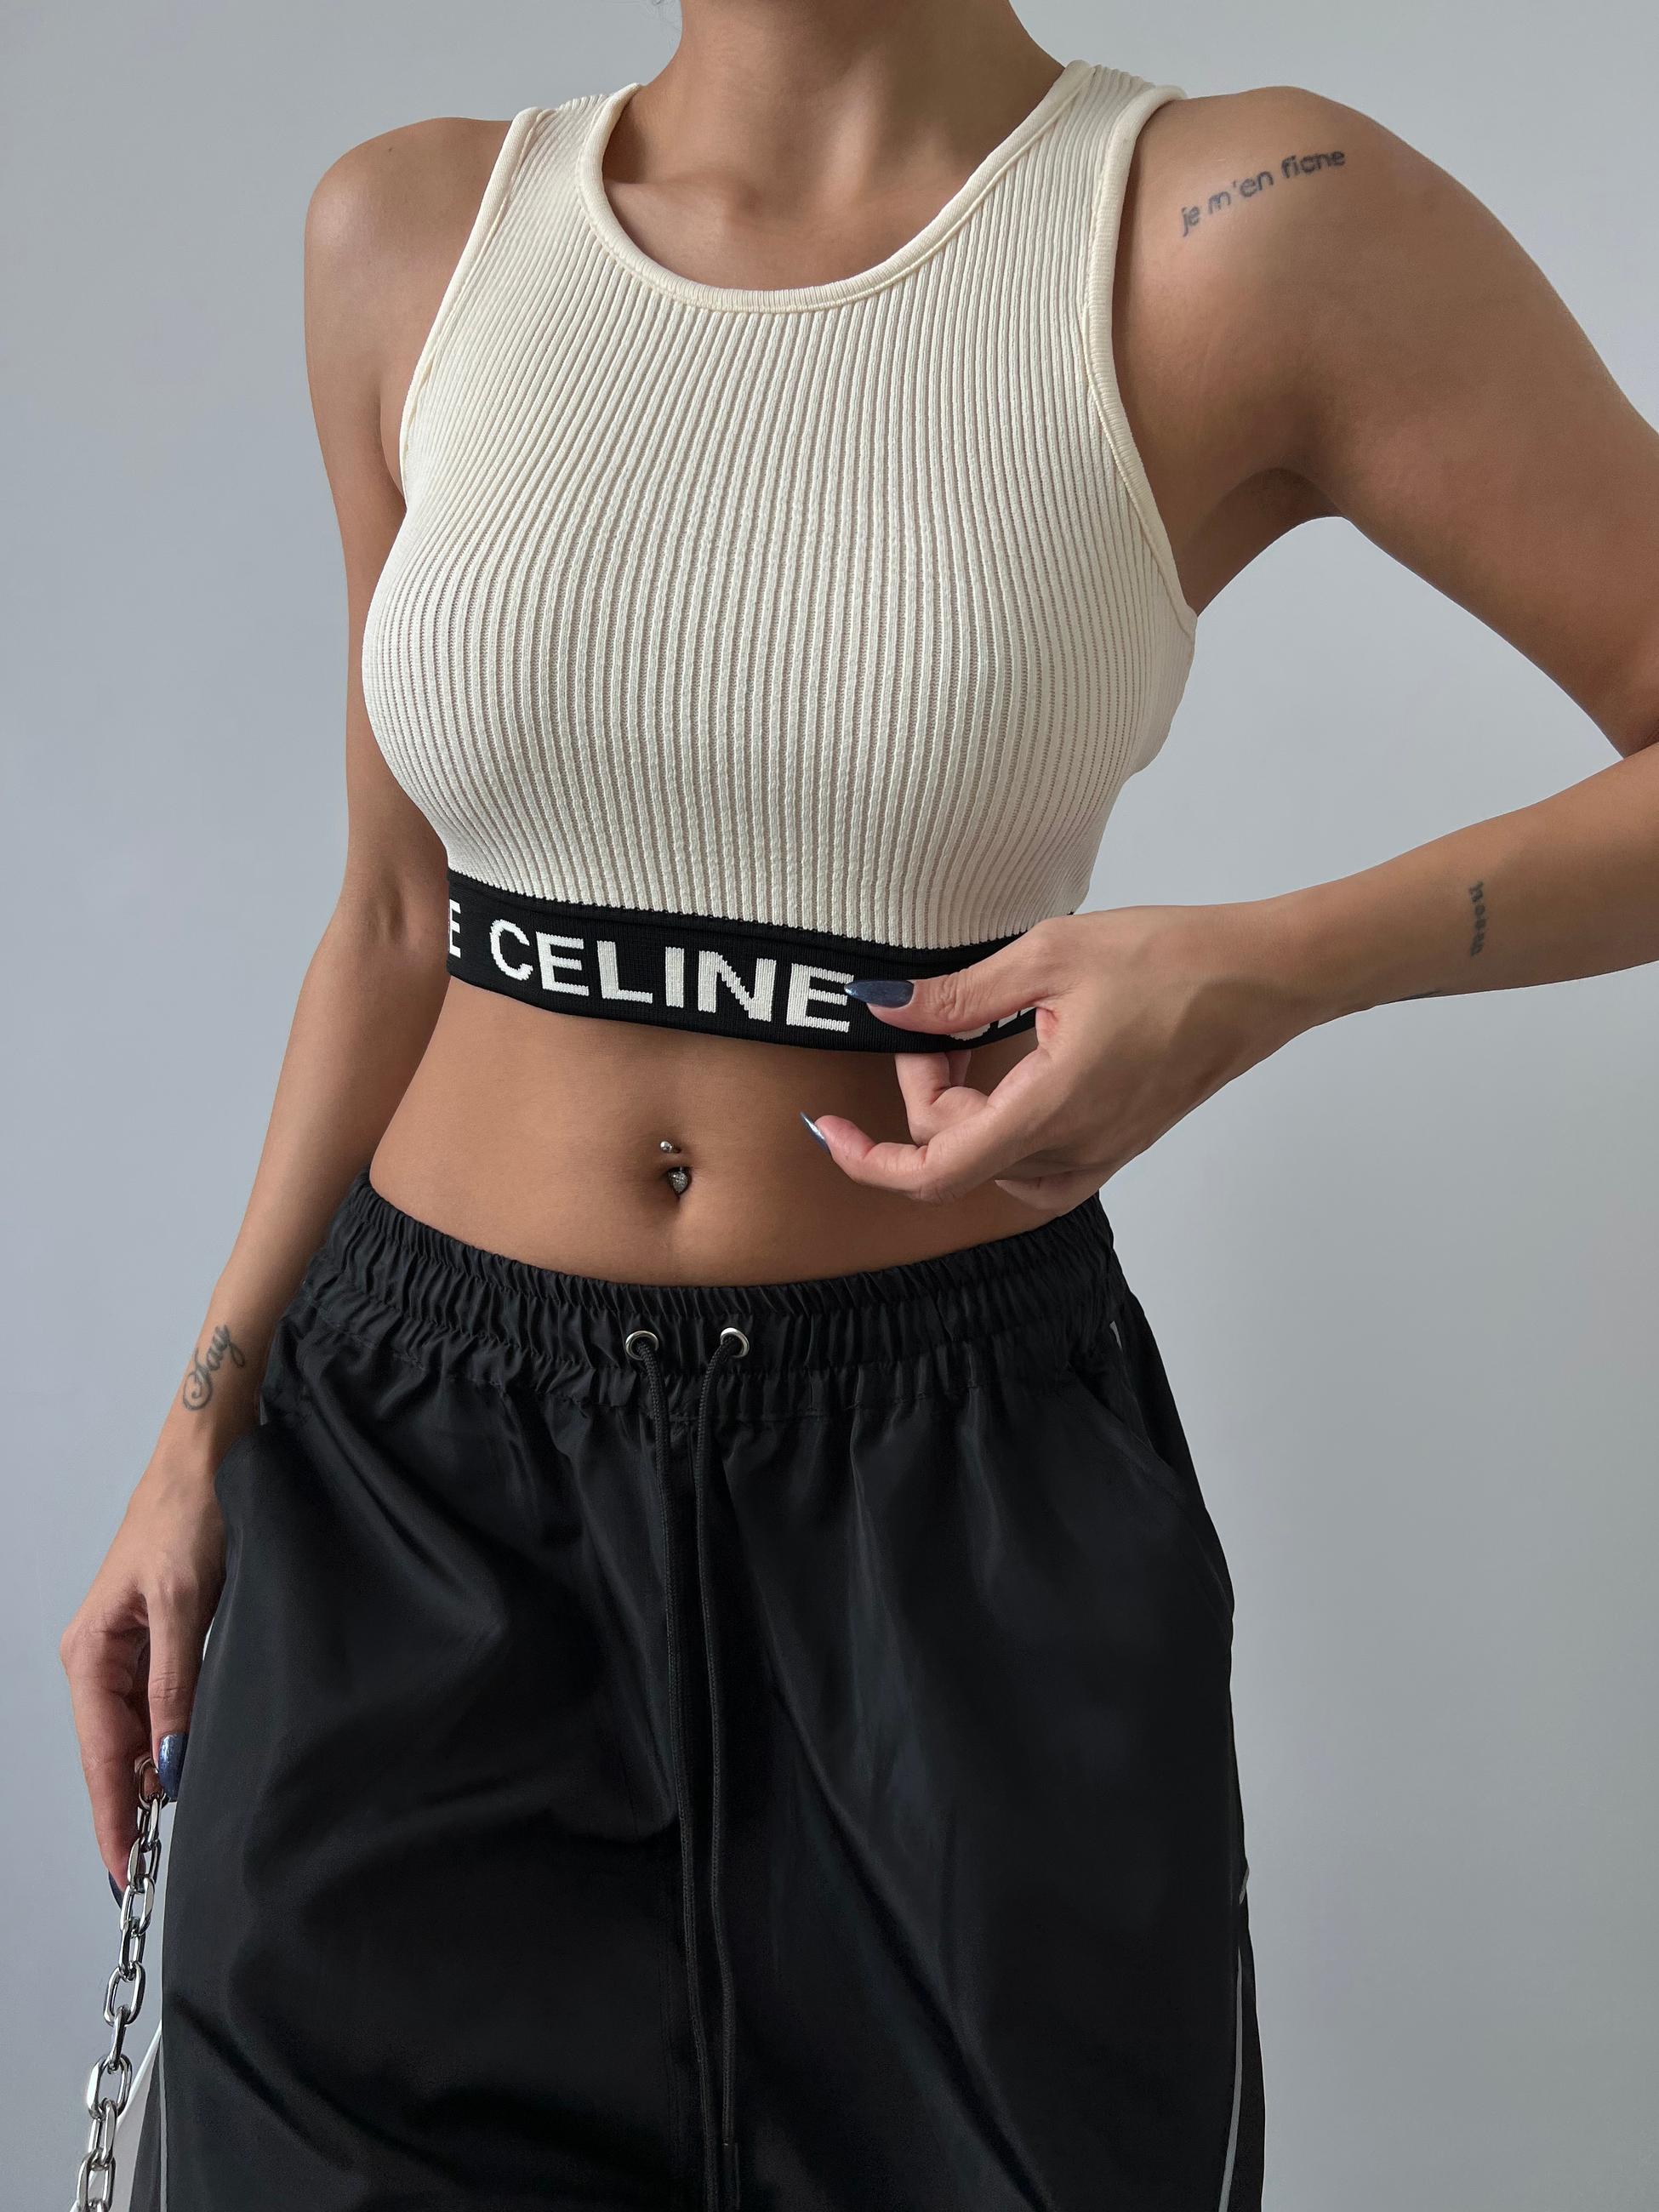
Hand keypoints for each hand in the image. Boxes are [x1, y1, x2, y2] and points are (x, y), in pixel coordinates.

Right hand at [60, 1453, 227, 1884]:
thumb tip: (167, 1763)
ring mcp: (124, 1651)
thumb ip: (174, 1686)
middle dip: (126, 1813)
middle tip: (145, 1879)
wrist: (206, 1459)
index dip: (113, 1820)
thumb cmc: (187, 1515)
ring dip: (146, 1782)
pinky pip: (154, 1708)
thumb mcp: (182, 1604)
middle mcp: (97, 1658)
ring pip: (133, 1736)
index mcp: (89, 1653)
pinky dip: (164, 1743)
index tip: (124, 1876)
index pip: (100, 1757)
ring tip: (162, 1841)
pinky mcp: (154, 1640)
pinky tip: (178, 1772)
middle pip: (110, 1755)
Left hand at [811, 903, 1318, 1212]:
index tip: (828, 1125)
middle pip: (955, 1157)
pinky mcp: (1115, 1148)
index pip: (935, 1172)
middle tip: (935, 1023)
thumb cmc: (1174, 959)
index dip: (867, 1158)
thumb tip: (882, 1008)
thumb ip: (958, 994)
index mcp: (1053, 1109)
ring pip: (990, 1168)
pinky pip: (1031, 1171)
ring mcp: (1099, 1156)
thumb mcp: (1050, 956)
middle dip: (921, 1094)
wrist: (1264, 978)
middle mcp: (1075, 1150)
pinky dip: (997, 1133)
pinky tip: (1003, 1081)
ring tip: (968, 1046)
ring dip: (958, 1116)